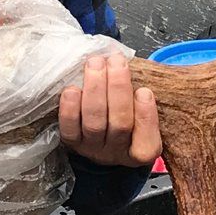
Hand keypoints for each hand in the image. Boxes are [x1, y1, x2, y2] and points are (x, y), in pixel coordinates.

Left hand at [59, 52, 161, 168]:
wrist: (98, 133)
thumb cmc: (126, 113)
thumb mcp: (140, 110)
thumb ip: (142, 94)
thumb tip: (133, 66)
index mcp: (141, 150)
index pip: (147, 145)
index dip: (146, 118)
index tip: (144, 90)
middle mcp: (116, 153)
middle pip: (119, 124)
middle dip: (118, 88)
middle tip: (116, 61)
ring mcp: (92, 149)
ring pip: (94, 123)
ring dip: (95, 89)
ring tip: (95, 64)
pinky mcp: (71, 143)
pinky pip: (69, 129)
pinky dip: (70, 108)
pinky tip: (72, 89)